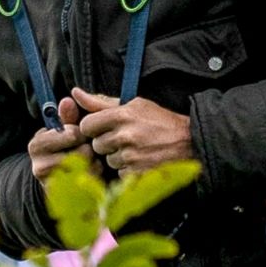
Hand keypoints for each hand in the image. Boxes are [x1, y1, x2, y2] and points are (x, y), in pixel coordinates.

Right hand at [26, 100, 90, 188]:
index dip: (76, 134)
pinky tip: (91, 175)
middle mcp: (38, 168)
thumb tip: (68, 99)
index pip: (67, 134)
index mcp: (36, 145)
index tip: (78, 134)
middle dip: (88, 148)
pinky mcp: (67, 199)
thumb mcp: (68, 129)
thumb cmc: (70, 147)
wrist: (64, 183)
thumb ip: (69, 116)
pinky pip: (89, 184)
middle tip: (87, 148)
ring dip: (94, 162)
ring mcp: (51, 186)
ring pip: (86, 168)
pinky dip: (95, 177)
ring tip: (90, 160)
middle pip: (80, 152)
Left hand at [70, 89, 194, 176]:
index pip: (86, 125)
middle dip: (107, 143)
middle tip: (125, 138)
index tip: (104, 127)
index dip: (93, 127)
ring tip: (136, 149)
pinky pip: (119, 174)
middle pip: (96, 145)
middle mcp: (124, 136)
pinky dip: (127, 169)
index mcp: (122, 115)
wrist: (190, 141)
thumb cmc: (160, 120)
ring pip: (107, 160)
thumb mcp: (134, 105)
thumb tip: (75, 92)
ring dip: (118, 157)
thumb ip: (101, 102)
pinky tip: (141, 160)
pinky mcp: (136, 174)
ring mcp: (130, 157)